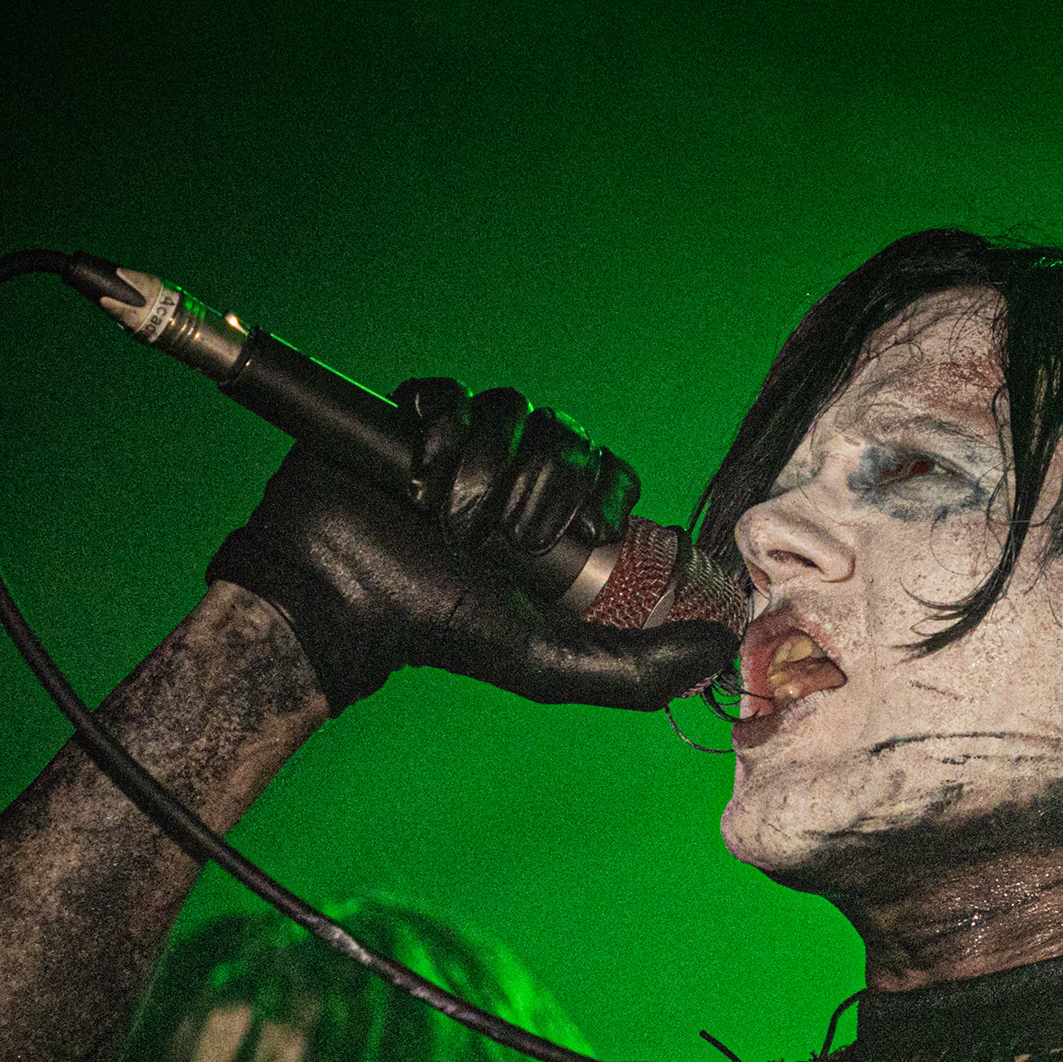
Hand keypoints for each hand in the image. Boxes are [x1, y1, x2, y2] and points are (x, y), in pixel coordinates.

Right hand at [205, 384, 732, 710]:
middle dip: (542, 486)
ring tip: (450, 519)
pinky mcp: (407, 416)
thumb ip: (634, 669)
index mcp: (548, 522)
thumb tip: (722, 651)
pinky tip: (417, 477)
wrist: (339, 599)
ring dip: (486, 469)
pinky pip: (447, 392)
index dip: (603, 491)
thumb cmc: (434, 630)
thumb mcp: (549, 665)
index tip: (586, 532)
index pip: (607, 472)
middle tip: (506, 538)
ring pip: (509, 410)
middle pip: (563, 435)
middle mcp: (509, 476)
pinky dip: (437, 432)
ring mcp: (459, 443)